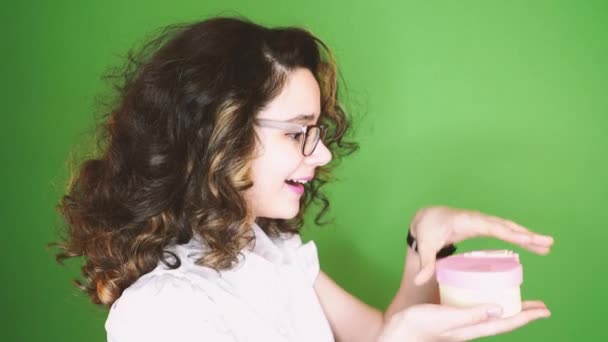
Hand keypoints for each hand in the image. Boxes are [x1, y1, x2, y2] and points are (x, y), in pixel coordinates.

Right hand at [377, 301, 550, 341]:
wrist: (395, 333)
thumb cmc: (416, 327)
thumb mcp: (444, 318)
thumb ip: (469, 314)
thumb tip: (499, 310)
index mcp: (471, 329)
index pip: (505, 323)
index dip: (526, 317)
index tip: (544, 310)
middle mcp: (469, 328)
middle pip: (503, 321)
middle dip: (522, 314)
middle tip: (540, 306)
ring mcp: (461, 325)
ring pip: (492, 316)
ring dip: (508, 309)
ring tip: (520, 301)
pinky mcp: (452, 319)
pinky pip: (478, 311)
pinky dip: (489, 304)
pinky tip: (486, 297)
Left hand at [410, 206, 553, 284]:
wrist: (426, 216)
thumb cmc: (427, 228)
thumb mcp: (425, 245)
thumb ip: (425, 263)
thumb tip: (420, 281)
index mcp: (467, 221)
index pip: (492, 227)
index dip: (510, 233)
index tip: (527, 238)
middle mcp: (478, 219)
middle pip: (506, 226)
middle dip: (526, 234)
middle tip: (548, 243)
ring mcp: (482, 222)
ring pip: (509, 227)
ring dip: (527, 236)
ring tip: (548, 245)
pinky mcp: (484, 226)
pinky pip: (505, 231)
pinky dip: (519, 236)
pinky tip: (532, 244)